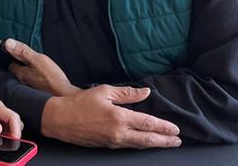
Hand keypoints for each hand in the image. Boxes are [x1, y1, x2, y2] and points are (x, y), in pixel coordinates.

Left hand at [4, 38, 76, 96]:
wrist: (64, 95)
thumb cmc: (52, 78)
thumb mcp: (38, 59)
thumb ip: (23, 51)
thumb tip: (7, 43)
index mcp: (21, 74)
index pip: (11, 65)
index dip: (14, 58)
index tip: (18, 53)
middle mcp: (23, 84)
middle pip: (17, 73)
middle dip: (20, 66)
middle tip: (27, 60)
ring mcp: (30, 90)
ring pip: (25, 79)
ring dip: (28, 73)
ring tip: (35, 68)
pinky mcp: (38, 94)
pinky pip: (33, 85)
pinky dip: (35, 80)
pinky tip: (42, 77)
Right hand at [41, 85, 181, 148]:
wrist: (60, 120)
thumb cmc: (80, 103)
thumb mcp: (104, 92)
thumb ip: (127, 93)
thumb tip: (145, 92)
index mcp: (119, 117)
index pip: (148, 123)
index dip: (164, 127)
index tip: (176, 129)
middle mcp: (119, 132)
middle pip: (148, 139)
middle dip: (165, 141)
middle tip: (177, 141)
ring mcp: (113, 142)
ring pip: (139, 145)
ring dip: (155, 144)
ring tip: (166, 143)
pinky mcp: (107, 146)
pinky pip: (129, 146)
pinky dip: (141, 145)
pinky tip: (145, 142)